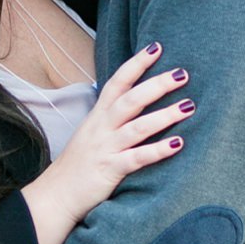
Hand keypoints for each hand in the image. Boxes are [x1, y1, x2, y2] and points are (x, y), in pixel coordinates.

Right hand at [19, 42, 189, 243]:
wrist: (55, 196)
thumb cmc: (77, 166)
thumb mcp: (91, 135)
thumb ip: (110, 119)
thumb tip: (135, 104)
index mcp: (97, 117)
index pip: (117, 83)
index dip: (136, 64)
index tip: (156, 47)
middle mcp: (101, 128)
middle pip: (130, 100)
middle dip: (156, 84)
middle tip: (182, 73)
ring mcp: (105, 148)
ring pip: (137, 127)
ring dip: (164, 115)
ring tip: (189, 106)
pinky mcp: (110, 170)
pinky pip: (136, 158)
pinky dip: (157, 150)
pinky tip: (178, 144)